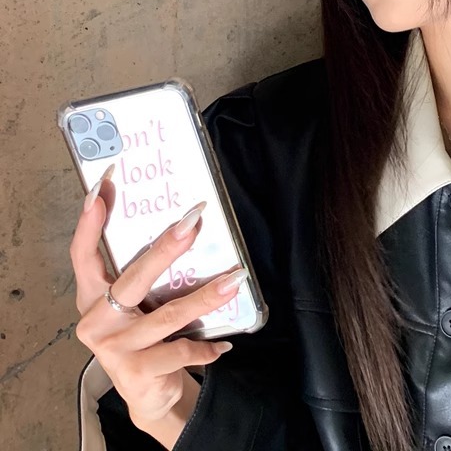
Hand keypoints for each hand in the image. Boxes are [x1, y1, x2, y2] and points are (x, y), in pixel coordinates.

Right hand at [70, 168, 247, 446]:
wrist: (149, 393)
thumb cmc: (147, 335)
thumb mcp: (141, 302)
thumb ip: (149, 274)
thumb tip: (186, 225)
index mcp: (94, 296)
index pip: (83, 255)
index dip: (88, 225)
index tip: (99, 191)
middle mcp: (96, 320)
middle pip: (132, 278)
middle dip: (165, 249)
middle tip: (193, 222)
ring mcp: (113, 348)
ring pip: (166, 315)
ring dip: (205, 297)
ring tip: (234, 280)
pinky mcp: (135, 373)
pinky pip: (180, 351)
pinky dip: (205, 347)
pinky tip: (224, 344)